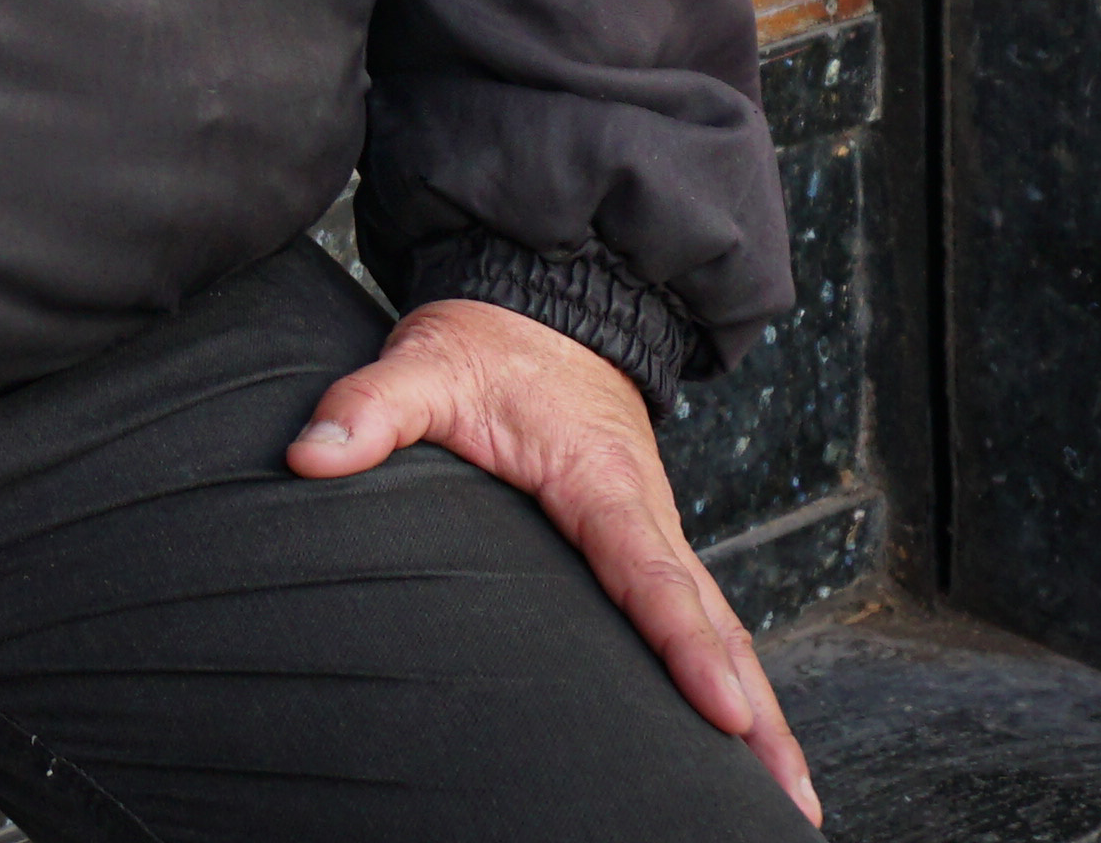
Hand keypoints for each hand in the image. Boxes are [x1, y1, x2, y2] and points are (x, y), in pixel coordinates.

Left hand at [292, 295, 819, 827]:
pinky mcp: (650, 545)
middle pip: (714, 625)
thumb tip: (309, 456)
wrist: (546, 306)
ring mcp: (658, 532)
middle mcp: (648, 514)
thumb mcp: (424, 363)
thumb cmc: (487, 345)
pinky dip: (734, 676)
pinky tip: (748, 740)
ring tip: (792, 798)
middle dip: (757, 713)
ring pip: (722, 629)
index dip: (687, 648)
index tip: (725, 714)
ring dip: (761, 711)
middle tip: (792, 798)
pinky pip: (702, 618)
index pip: (650, 576)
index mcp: (602, 480)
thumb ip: (367, 408)